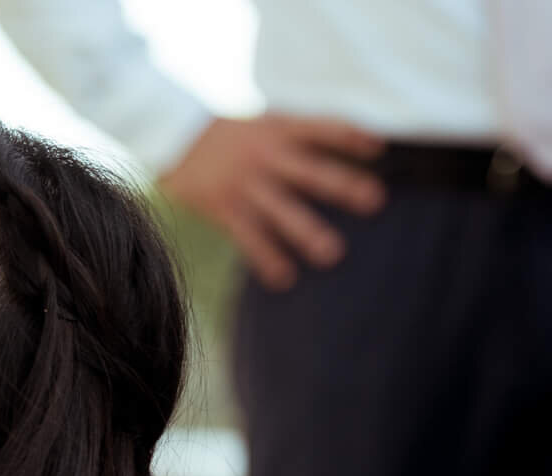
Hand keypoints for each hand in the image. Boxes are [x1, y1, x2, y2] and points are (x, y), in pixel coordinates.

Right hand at [159, 115, 386, 288]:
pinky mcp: (223, 206)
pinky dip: (266, 258)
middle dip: (343, 185)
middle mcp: (265, 155)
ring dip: (307, 232)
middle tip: (374, 201)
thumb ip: (297, 134)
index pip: (324, 128)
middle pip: (310, 170)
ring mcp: (244, 183)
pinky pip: (248, 236)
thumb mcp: (263, 121)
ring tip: (331, 254)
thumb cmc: (227, 133)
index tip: (378, 148)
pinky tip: (284, 279)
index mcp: (279, 128)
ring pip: (281, 209)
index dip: (352, 136)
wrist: (172, 135)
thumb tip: (351, 144)